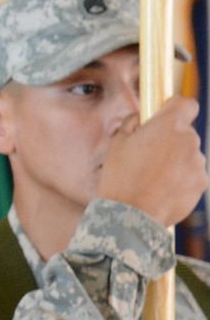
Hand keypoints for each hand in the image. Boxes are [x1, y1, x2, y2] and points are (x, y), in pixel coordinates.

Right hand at [97, 96, 204, 227]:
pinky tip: (161, 191)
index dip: (175, 109)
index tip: (164, 117)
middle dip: (170, 142)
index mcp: (169, 125)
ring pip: (188, 156)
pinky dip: (180, 181)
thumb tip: (139, 118)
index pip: (187, 104)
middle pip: (185, 134)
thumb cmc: (120, 176)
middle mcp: (190, 140)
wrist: (130, 214)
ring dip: (175, 163)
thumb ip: (133, 124)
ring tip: (153, 179)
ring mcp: (198, 163)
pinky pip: (192, 176)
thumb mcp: (118, 143)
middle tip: (147, 157)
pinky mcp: (202, 183)